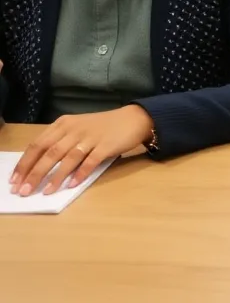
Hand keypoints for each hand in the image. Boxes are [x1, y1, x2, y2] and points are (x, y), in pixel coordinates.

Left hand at [9, 105, 153, 195]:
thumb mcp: (77, 128)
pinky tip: (71, 185)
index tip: (14, 181)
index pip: (38, 144)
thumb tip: (37, 166)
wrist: (134, 118)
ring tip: (45, 192)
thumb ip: (60, 141)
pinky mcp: (106, 145)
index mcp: (64, 124)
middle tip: (24, 191)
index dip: (24, 163)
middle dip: (34, 173)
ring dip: (54, 177)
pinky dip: (80, 173)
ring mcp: (91, 137)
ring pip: (67, 158)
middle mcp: (74, 129)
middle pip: (49, 152)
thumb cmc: (102, 126)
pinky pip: (90, 161)